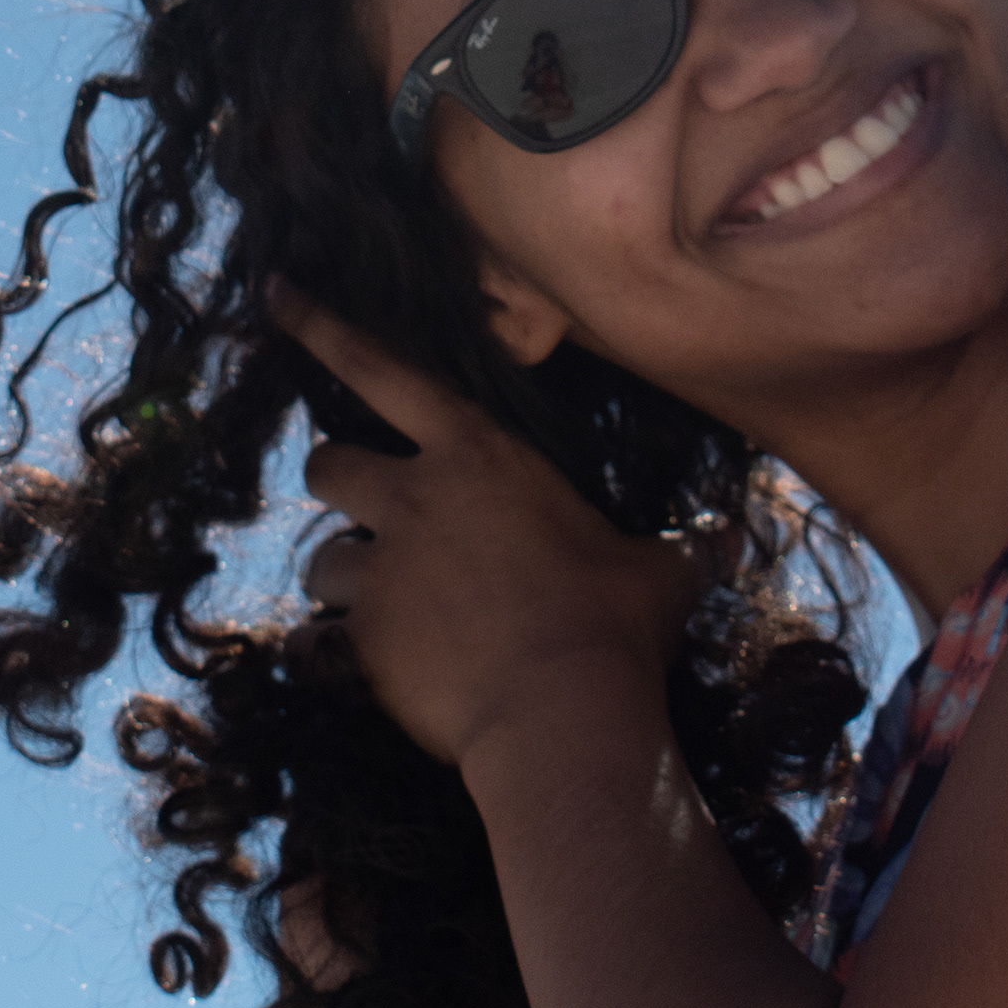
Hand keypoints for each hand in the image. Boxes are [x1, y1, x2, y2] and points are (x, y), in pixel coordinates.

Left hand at [281, 288, 708, 767]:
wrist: (563, 714)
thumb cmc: (615, 627)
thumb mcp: (658, 574)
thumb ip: (682, 549)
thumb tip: (732, 544)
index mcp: (478, 455)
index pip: (381, 368)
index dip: (322, 327)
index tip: (275, 293)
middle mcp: (413, 497)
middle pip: (327, 462)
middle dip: (339, 484)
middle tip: (371, 518)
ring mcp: (379, 568)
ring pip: (321, 558)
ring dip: (349, 581)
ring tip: (395, 618)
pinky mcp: (362, 637)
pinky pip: (319, 642)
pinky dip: (336, 657)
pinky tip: (373, 678)